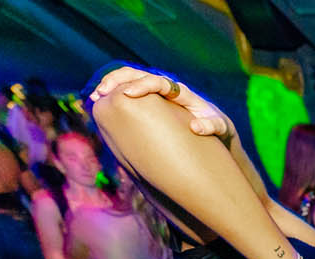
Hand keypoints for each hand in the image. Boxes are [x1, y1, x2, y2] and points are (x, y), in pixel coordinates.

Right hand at [89, 68, 231, 137]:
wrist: (216, 127)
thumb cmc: (218, 128)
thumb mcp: (220, 128)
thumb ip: (211, 126)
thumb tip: (195, 127)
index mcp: (181, 92)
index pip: (158, 82)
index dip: (142, 85)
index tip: (127, 94)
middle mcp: (167, 89)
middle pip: (138, 75)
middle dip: (118, 80)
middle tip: (101, 93)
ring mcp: (157, 94)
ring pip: (129, 81)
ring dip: (110, 86)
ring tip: (94, 98)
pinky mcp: (150, 102)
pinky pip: (128, 94)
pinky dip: (114, 97)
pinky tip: (100, 106)